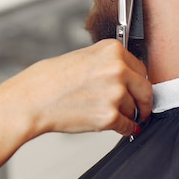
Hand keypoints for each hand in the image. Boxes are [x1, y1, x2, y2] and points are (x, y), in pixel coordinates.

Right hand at [1, 39, 151, 137]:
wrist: (33, 99)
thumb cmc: (49, 79)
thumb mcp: (82, 58)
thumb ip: (107, 63)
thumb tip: (127, 78)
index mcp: (112, 49)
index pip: (140, 68)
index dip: (137, 82)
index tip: (136, 90)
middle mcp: (118, 68)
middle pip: (146, 90)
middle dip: (142, 102)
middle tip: (139, 109)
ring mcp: (115, 93)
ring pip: (134, 110)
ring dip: (125, 115)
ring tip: (101, 112)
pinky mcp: (110, 116)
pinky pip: (128, 127)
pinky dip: (121, 129)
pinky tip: (106, 123)